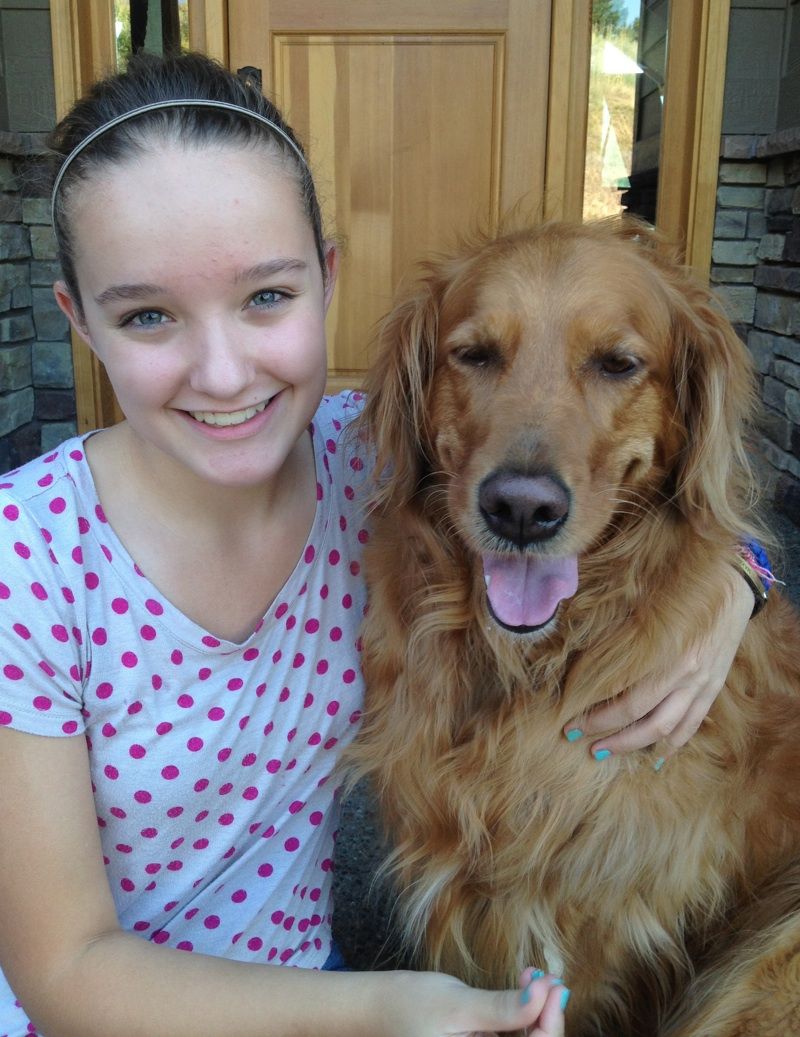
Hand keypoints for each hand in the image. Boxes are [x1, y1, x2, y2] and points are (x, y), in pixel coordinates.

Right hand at [379, 967, 566, 1036]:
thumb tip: (542, 997)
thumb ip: (499, 1007)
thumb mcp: (456, 1004)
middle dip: (546, 1018)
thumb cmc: (408, 1006)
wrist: (375, 1009)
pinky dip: (522, 1015)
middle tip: (550, 980)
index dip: (550, 1024)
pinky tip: (523, 987)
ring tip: (535, 978)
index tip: (555, 987)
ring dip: (536, 1014)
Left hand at [564, 566, 752, 760]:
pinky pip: (691, 725)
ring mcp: (701, 684)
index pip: (623, 694)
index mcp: (664, 651)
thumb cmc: (678, 590)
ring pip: (664, 729)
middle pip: (640, 716)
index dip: (595, 711)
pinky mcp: (713, 689)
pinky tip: (654, 759)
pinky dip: (672, 745)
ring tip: (603, 751)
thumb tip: (582, 658)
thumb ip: (619, 635)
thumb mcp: (645, 606)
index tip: (569, 717)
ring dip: (631, 745)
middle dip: (605, 730)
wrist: (730, 585)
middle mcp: (684, 673)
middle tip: (576, 736)